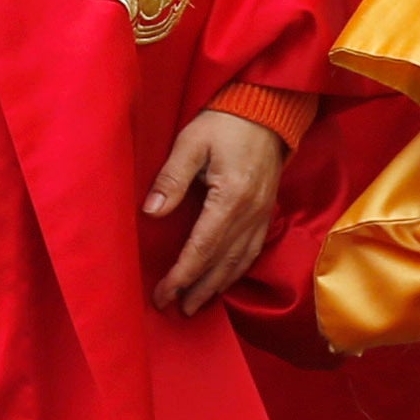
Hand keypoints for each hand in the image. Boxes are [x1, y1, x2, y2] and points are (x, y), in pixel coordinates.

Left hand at [145, 109, 287, 314]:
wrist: (268, 110)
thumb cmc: (225, 122)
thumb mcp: (191, 141)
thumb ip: (172, 178)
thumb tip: (151, 212)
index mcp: (231, 198)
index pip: (202, 249)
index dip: (181, 275)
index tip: (163, 294)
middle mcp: (250, 214)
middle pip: (221, 263)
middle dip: (197, 288)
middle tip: (175, 309)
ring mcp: (262, 215)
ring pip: (239, 262)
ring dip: (217, 286)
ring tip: (196, 304)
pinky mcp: (266, 212)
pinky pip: (252, 251)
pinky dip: (236, 271)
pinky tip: (224, 279)